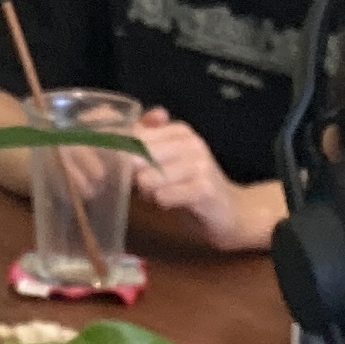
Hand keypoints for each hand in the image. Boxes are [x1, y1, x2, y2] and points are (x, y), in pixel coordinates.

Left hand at [124, 114, 283, 252]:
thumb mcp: (165, 164)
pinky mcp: (205, 188)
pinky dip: (162, 202)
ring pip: (149, 178)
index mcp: (180, 131)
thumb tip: (113, 135)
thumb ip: (142, 148)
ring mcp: (200, 163)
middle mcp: (191, 142)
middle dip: (132, 175)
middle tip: (140, 187)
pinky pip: (164, 196)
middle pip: (138, 156)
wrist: (231, 212)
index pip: (135, 135)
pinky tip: (171, 203)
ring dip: (147, 192)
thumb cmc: (190, 187)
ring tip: (159, 194)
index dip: (119, 154)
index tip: (116, 167)